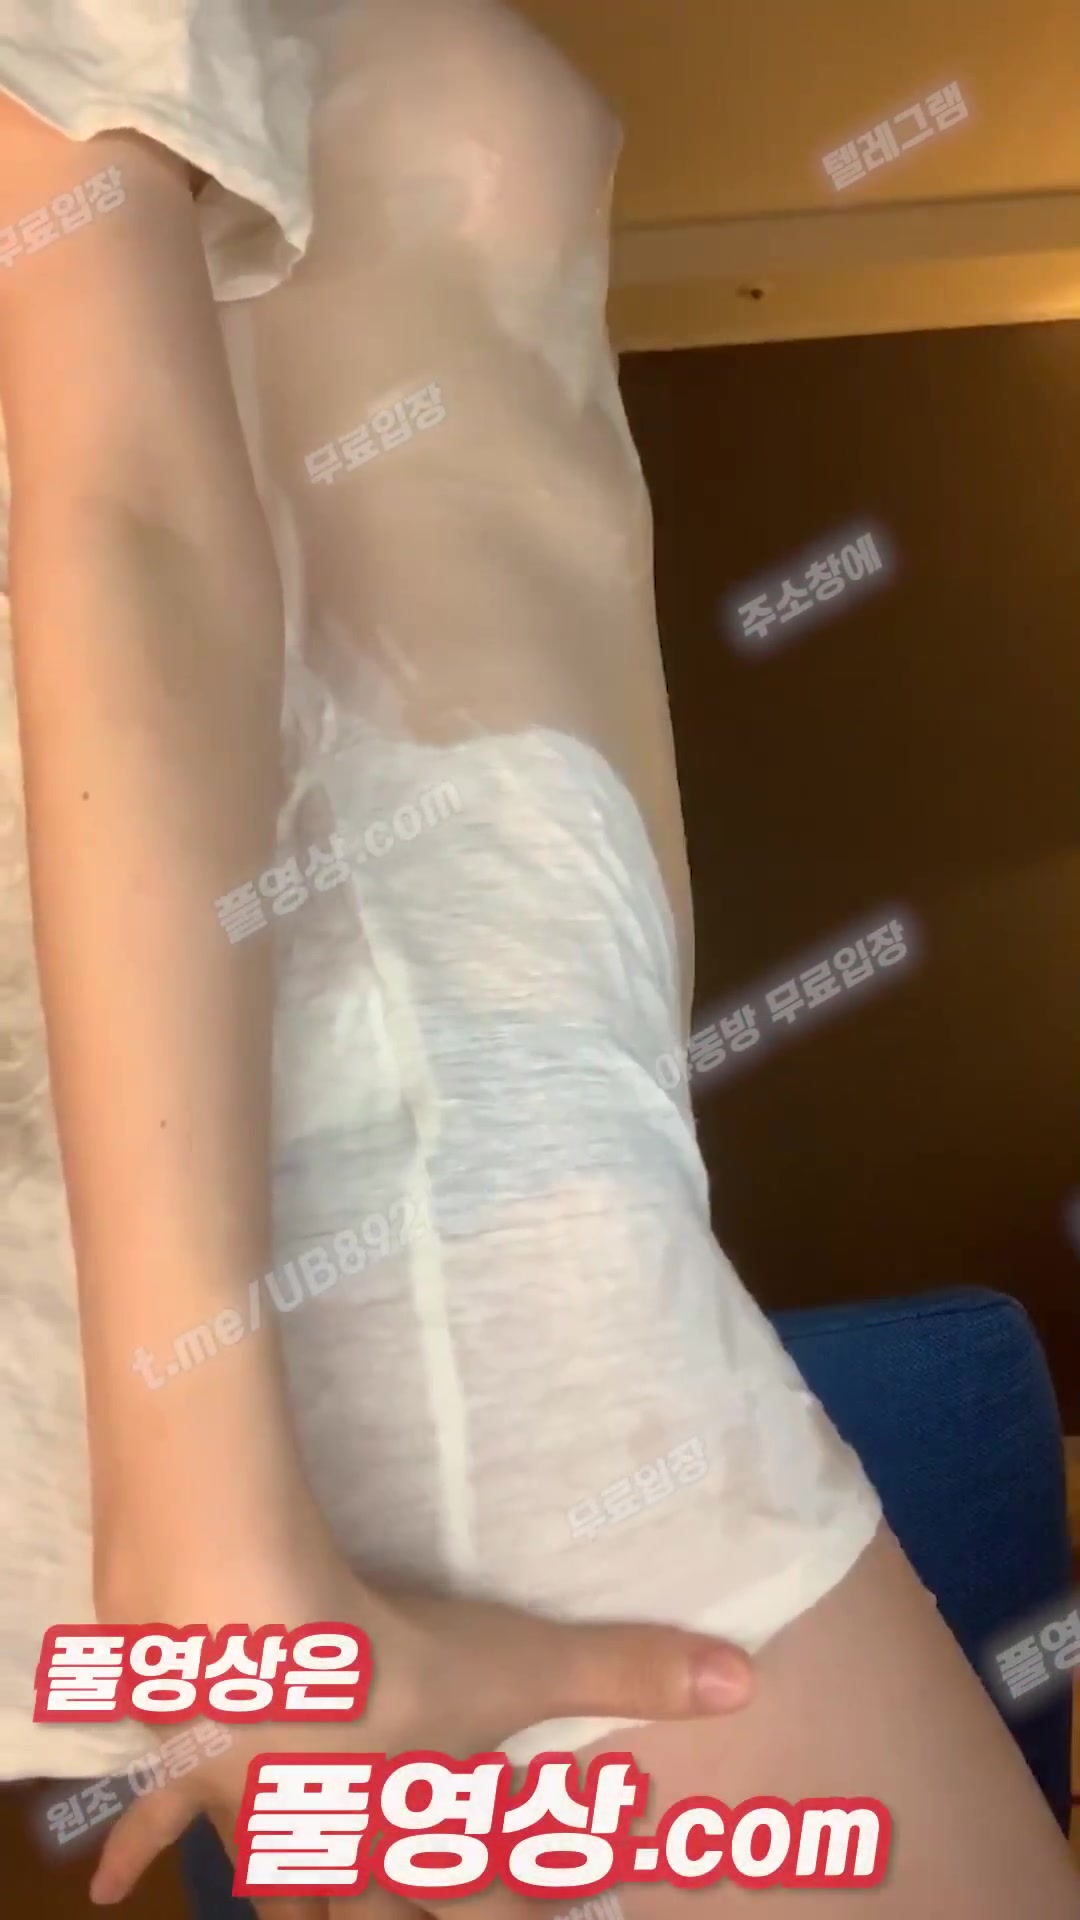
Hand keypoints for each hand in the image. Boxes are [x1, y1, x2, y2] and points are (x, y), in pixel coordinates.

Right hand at [89, 1544, 753, 1916]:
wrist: (248, 1631)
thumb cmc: (387, 1659)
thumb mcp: (517, 1663)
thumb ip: (626, 1670)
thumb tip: (747, 1681)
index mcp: (412, 1840)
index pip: (485, 1892)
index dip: (533, 1899)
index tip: (567, 1904)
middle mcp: (336, 1851)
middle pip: (374, 1908)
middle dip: (405, 1911)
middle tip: (425, 1901)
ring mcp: (251, 1819)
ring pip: (276, 1883)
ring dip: (292, 1896)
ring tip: (294, 1905)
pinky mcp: (182, 1768)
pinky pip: (148, 1824)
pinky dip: (131, 1853)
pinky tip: (103, 1886)